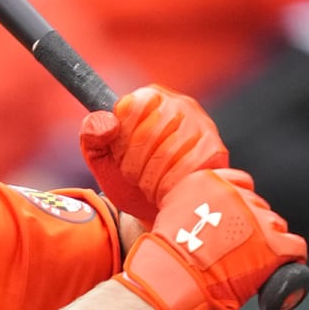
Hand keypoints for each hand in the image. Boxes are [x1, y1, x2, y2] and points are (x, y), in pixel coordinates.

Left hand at [80, 87, 226, 223]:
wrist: (155, 212)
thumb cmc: (129, 180)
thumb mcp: (101, 157)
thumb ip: (92, 135)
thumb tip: (107, 123)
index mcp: (150, 97)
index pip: (130, 108)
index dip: (120, 141)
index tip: (120, 158)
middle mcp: (180, 104)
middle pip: (148, 133)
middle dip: (133, 166)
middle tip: (134, 178)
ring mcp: (202, 125)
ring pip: (167, 153)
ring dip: (150, 180)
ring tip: (149, 187)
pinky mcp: (216, 150)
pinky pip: (186, 169)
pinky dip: (169, 188)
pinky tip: (165, 193)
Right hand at [119, 170, 307, 309]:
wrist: (170, 280)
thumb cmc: (164, 259)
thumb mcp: (170, 216)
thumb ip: (191, 208)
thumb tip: (194, 216)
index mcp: (209, 181)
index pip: (240, 183)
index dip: (240, 205)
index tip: (235, 221)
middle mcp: (236, 194)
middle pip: (258, 206)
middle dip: (252, 226)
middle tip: (238, 250)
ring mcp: (256, 218)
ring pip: (275, 225)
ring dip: (267, 242)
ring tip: (251, 263)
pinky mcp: (272, 244)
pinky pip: (294, 247)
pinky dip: (291, 257)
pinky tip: (283, 267)